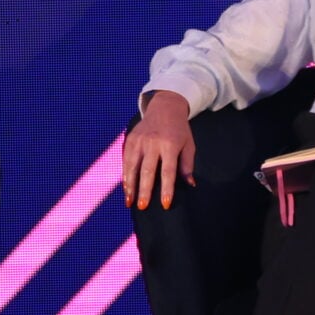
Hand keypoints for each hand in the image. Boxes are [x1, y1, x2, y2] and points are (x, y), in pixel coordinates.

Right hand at [122, 91, 195, 210]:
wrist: (165, 107)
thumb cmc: (179, 130)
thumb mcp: (188, 145)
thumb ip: (187, 165)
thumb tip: (189, 184)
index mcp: (170, 144)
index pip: (168, 171)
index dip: (166, 189)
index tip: (165, 204)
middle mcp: (153, 142)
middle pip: (147, 170)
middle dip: (144, 190)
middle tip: (143, 207)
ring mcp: (140, 140)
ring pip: (133, 166)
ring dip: (130, 186)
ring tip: (129, 202)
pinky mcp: (130, 139)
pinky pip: (126, 160)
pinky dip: (125, 175)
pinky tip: (126, 188)